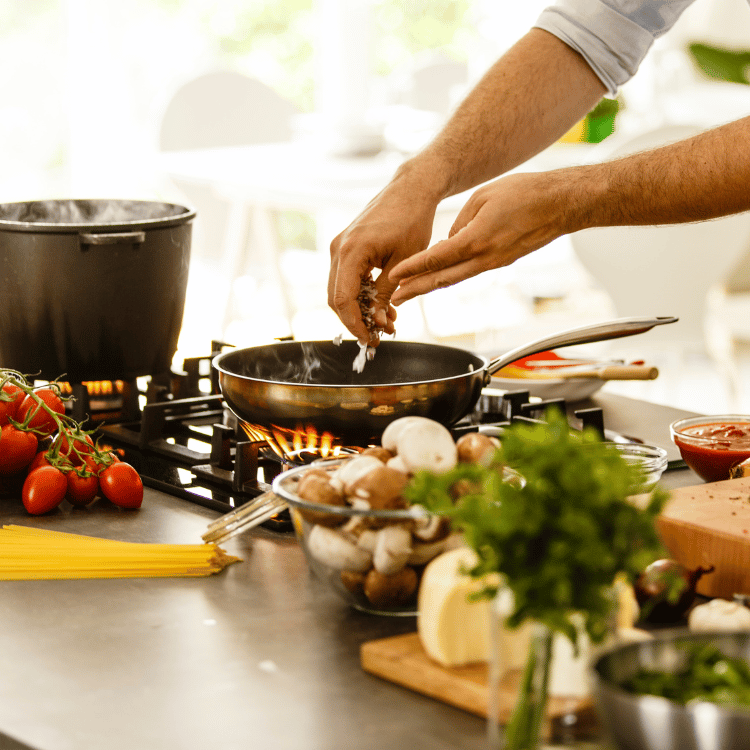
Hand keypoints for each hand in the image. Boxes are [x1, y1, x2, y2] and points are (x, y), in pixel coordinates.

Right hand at [328, 177, 439, 344]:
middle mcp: (338, 248)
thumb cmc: (412, 220)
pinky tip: (381, 305)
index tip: (370, 339)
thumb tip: (378, 321)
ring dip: (359, 309)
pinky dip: (361, 295)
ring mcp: (339, 247)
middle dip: (355, 321)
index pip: (343, 299)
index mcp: (351, 251)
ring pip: (340, 290)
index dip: (354, 324)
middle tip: (378, 336)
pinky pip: (346, 278)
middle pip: (336, 298)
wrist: (411, 190)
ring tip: (386, 322)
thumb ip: (386, 293)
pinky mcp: (346, 247)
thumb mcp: (404, 263)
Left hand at [389, 171, 563, 304]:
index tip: (394, 276)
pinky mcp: (501, 262)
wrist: (560, 204)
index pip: (437, 258)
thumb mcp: (482, 197)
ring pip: (455, 279)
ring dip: (430, 287)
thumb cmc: (525, 193)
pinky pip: (470, 272)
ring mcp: (494, 263)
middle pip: (442, 279)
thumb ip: (460, 221)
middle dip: (415, 290)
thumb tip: (448, 241)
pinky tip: (438, 277)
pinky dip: (450, 276)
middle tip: (394, 299)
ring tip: (410, 293)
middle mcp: (484, 257)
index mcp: (476, 240)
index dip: (413, 268)